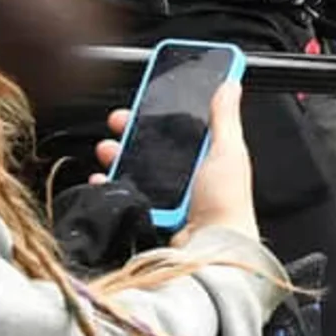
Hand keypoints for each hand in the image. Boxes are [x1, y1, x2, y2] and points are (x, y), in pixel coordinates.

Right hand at [92, 80, 257, 243]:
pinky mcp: (148, 213)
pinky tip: (104, 177)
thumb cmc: (227, 205)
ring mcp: (167, 196)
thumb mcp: (228, 152)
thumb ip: (226, 118)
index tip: (145, 97)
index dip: (162, 112)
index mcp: (208, 159)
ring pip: (134, 167)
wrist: (210, 250)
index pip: (181, 128)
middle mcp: (187, 177)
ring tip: (107, 148)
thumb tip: (230, 84)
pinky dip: (110, 183)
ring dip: (117, 154)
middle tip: (118, 120)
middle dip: (131, 130)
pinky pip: (123, 193)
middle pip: (152, 145)